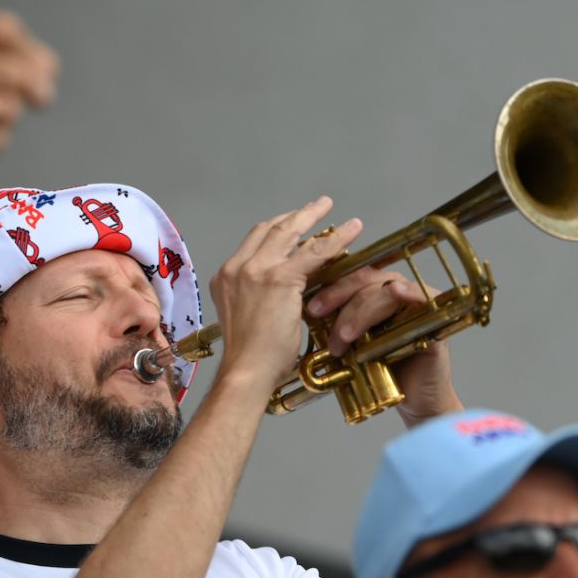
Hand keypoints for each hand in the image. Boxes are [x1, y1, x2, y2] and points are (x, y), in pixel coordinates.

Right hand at [209, 197, 363, 395]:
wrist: (246, 371)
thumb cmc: (249, 357)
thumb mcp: (249, 316)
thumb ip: (261, 296)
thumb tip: (289, 290)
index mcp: (226, 277)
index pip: (254, 242)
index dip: (276, 229)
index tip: (293, 224)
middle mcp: (237, 268)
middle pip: (268, 229)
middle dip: (294, 215)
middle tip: (315, 207)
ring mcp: (256, 270)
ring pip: (289, 233)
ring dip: (312, 216)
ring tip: (329, 206)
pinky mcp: (279, 279)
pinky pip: (314, 252)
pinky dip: (335, 239)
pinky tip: (351, 230)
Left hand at [306, 266, 461, 425]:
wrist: (410, 401)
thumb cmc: (378, 372)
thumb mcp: (348, 344)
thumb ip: (333, 323)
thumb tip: (301, 312)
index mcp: (374, 292)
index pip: (349, 276)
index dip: (328, 286)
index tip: (309, 307)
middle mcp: (396, 290)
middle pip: (365, 279)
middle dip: (338, 297)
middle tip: (318, 316)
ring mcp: (417, 302)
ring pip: (384, 290)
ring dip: (360, 312)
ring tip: (343, 339)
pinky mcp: (434, 316)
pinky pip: (420, 297)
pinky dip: (406, 293)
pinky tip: (395, 293)